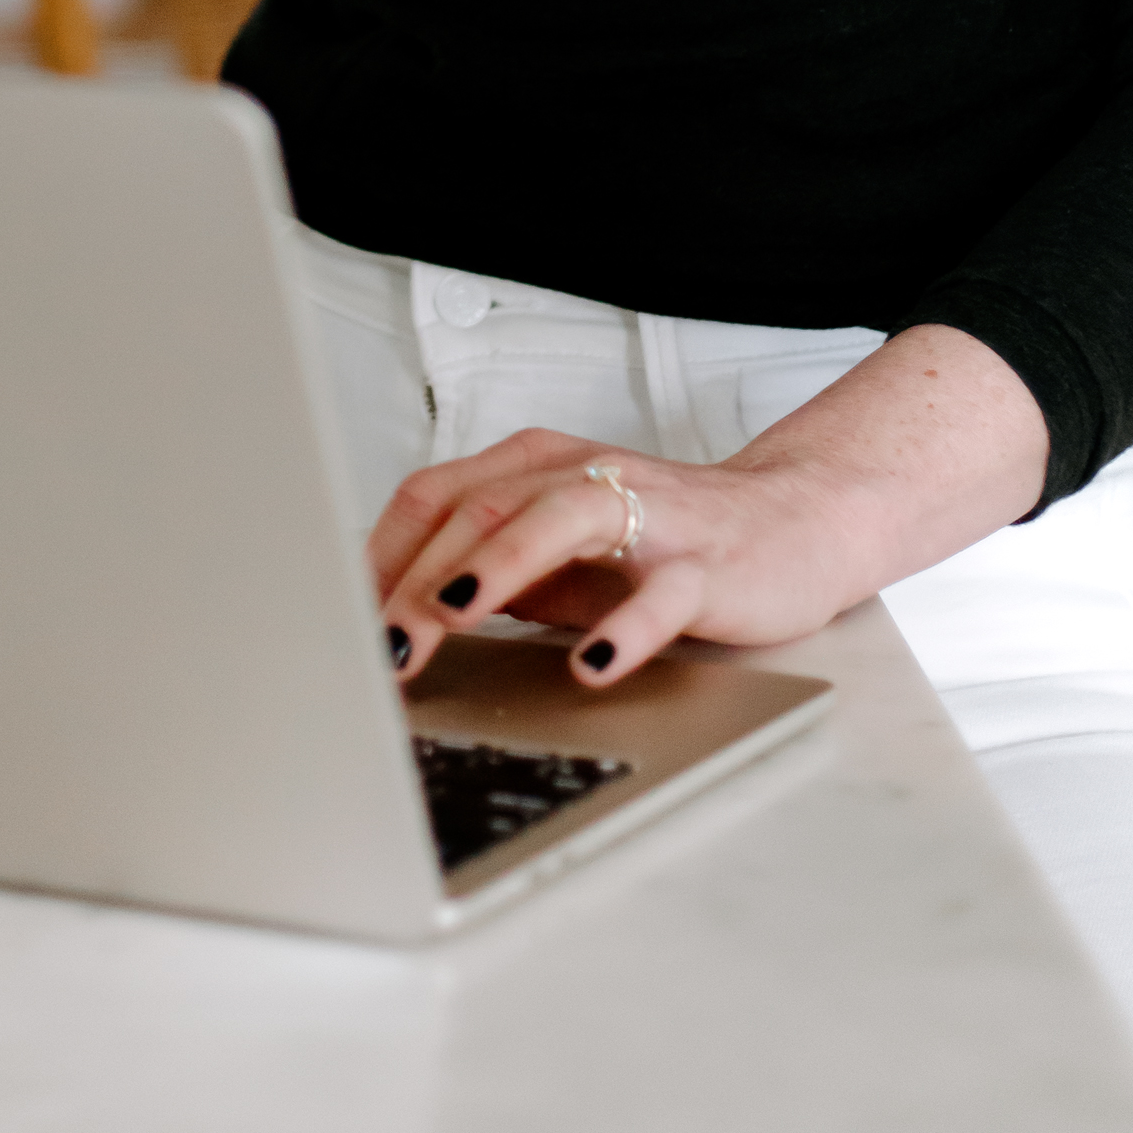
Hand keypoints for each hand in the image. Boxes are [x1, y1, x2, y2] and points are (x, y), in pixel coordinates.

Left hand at [372, 322, 1048, 693]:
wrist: (795, 526)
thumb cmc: (663, 545)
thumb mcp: (560, 557)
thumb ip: (488, 574)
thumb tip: (391, 622)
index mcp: (537, 468)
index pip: (436, 494)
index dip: (381, 552)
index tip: (337, 613)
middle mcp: (585, 476)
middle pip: (482, 507)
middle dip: (419, 575)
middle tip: (377, 641)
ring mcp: (648, 515)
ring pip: (560, 520)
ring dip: (496, 568)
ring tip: (449, 618)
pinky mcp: (706, 563)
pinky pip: (662, 593)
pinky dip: (624, 626)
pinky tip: (592, 663)